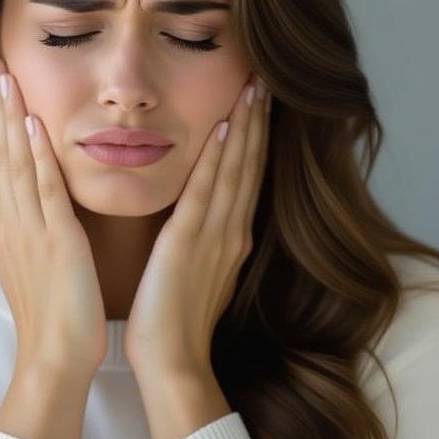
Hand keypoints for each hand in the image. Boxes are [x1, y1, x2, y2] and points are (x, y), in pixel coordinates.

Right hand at [0, 58, 107, 377]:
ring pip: (16, 164)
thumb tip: (33, 214)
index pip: (3, 165)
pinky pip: (43, 191)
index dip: (0, 124)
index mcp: (12, 229)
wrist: (54, 360)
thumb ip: (34, 236)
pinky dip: (36, 156)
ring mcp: (30, 231)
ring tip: (5, 76)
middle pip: (1, 155)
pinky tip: (34, 125)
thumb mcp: (37, 268)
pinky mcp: (56, 243)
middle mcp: (13, 223)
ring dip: (11, 118)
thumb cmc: (54, 320)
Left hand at [123, 74, 271, 375]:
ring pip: (235, 169)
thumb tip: (199, 219)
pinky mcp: (189, 243)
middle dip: (258, 120)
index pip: (247, 176)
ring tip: (254, 86)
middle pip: (250, 164)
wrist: (173, 361)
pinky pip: (207, 192)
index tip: (259, 102)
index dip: (255, 137)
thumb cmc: (177, 322)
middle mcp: (232, 231)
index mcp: (232, 237)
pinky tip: (224, 127)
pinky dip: (218, 158)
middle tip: (265, 78)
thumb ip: (203, 241)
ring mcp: (216, 236)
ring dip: (246, 126)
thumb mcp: (198, 272)